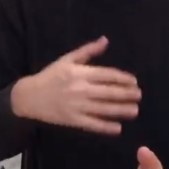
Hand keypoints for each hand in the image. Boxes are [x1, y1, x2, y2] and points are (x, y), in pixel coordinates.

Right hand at [11, 36, 140, 134]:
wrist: (28, 97)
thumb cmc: (50, 76)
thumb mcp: (67, 59)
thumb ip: (88, 51)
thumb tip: (105, 40)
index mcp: (80, 73)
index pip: (107, 75)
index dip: (122, 78)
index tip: (134, 82)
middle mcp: (80, 89)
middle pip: (108, 92)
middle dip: (126, 94)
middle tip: (139, 95)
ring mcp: (76, 106)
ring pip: (103, 108)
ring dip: (121, 110)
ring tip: (135, 110)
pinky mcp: (72, 120)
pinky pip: (92, 124)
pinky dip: (105, 127)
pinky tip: (118, 128)